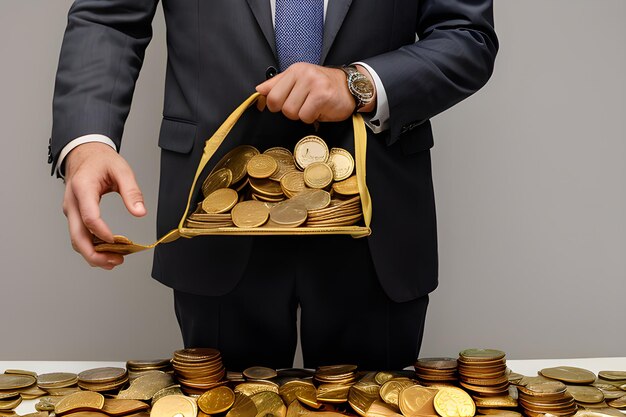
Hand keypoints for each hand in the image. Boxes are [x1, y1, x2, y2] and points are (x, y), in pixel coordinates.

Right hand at [62, 142, 145, 268]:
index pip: (89, 217)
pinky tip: (108, 252)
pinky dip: (92, 247)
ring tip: (115, 261)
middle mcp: (72, 202)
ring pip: (76, 239)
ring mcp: (70, 210)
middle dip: (95, 253)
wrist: (84, 154)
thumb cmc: (102, 161)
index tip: (117, 241)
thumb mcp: (122, 169)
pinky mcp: (74, 215)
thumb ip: (132, 191)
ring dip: (93, 254)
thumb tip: (140, 212)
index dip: (102, 232)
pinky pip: (80, 235)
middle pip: (77, 236)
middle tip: (116, 261)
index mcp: (82, 188)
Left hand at [255, 63, 375, 122]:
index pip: (270, 94)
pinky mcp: (322, 96)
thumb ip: (277, 85)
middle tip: (303, 105)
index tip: (285, 105)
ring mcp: (313, 84)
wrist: (350, 87)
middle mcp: (303, 74)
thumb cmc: (323, 86)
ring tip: (313, 107)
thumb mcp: (299, 80)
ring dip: (303, 115)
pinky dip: (313, 118)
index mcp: (294, 70)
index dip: (275, 105)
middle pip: (280, 106)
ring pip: (293, 113)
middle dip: (291, 111)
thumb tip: (259, 91)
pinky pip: (306, 116)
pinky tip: (320, 110)